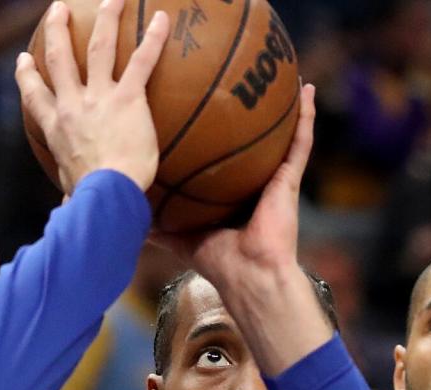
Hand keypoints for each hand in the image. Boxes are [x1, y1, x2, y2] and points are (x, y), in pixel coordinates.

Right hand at [15, 0, 169, 193]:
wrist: (105, 194)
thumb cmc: (89, 199)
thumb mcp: (69, 192)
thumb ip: (67, 193)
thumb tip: (65, 213)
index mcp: (55, 128)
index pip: (35, 95)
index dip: (27, 74)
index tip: (24, 59)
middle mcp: (72, 106)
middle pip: (60, 58)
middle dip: (58, 29)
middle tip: (59, 9)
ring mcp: (99, 98)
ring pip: (99, 48)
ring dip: (106, 19)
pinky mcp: (128, 99)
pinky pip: (141, 62)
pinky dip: (152, 39)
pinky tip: (161, 18)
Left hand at [151, 83, 316, 290]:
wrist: (248, 275)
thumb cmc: (216, 261)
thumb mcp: (177, 236)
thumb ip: (154, 222)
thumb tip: (124, 209)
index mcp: (229, 195)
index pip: (222, 159)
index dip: (214, 135)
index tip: (199, 107)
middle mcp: (253, 182)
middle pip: (251, 141)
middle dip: (246, 112)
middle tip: (236, 78)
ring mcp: (274, 179)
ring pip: (281, 134)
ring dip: (282, 105)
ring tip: (278, 72)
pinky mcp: (290, 179)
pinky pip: (301, 141)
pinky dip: (306, 116)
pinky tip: (305, 90)